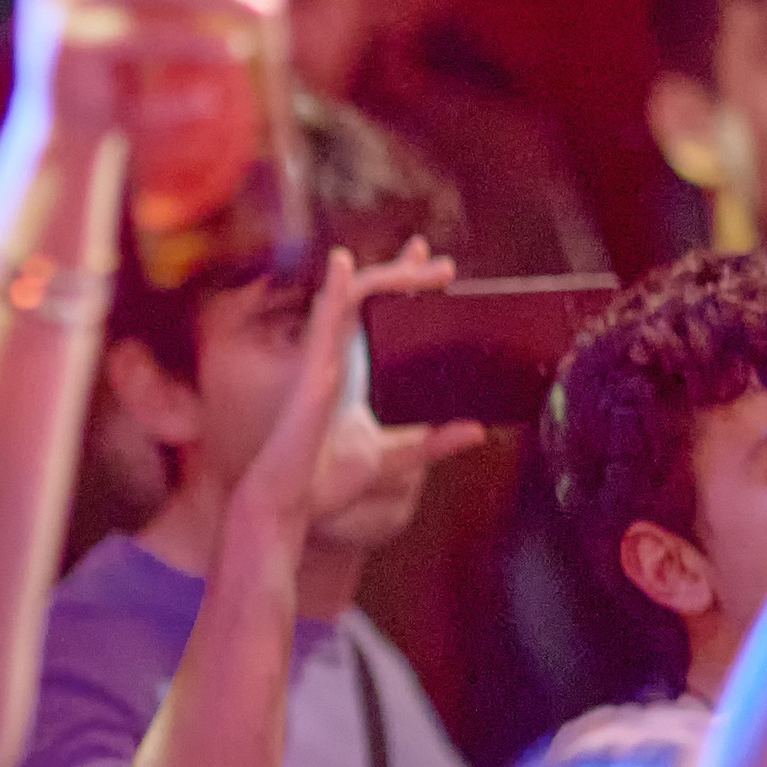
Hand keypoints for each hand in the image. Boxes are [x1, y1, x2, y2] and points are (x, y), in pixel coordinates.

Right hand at [230, 241, 487, 540]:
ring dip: (389, 275)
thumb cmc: (323, 484)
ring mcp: (323, 361)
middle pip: (368, 299)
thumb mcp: (392, 459)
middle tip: (442, 262)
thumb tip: (478, 430)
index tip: (433, 268)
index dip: (401, 286)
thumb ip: (432, 444)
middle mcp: (337, 360)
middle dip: (402, 272)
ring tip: (423, 260)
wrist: (288, 506)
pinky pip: (323, 321)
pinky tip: (343, 263)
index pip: (378, 318)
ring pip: (353, 300)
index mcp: (352, 373)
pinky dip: (334, 290)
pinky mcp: (313, 372)